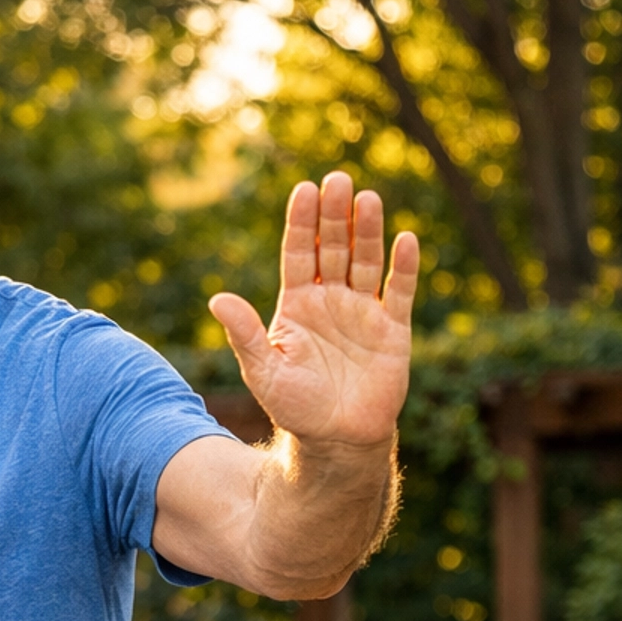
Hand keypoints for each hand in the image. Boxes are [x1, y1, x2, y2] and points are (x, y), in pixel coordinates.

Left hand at [208, 174, 418, 447]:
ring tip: (367, 199)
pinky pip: (399, 291)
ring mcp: (363, 311)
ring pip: (366, 261)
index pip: (299, 253)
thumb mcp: (263, 371)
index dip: (302, 223)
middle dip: (335, 216)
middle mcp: (331, 300)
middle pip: (334, 247)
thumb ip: (244, 334)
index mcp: (297, 304)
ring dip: (368, 231)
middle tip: (338, 180)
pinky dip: (404, 267)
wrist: (336, 440)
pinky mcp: (393, 329)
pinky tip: (405, 240)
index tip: (304, 190)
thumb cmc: (295, 407)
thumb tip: (216, 299)